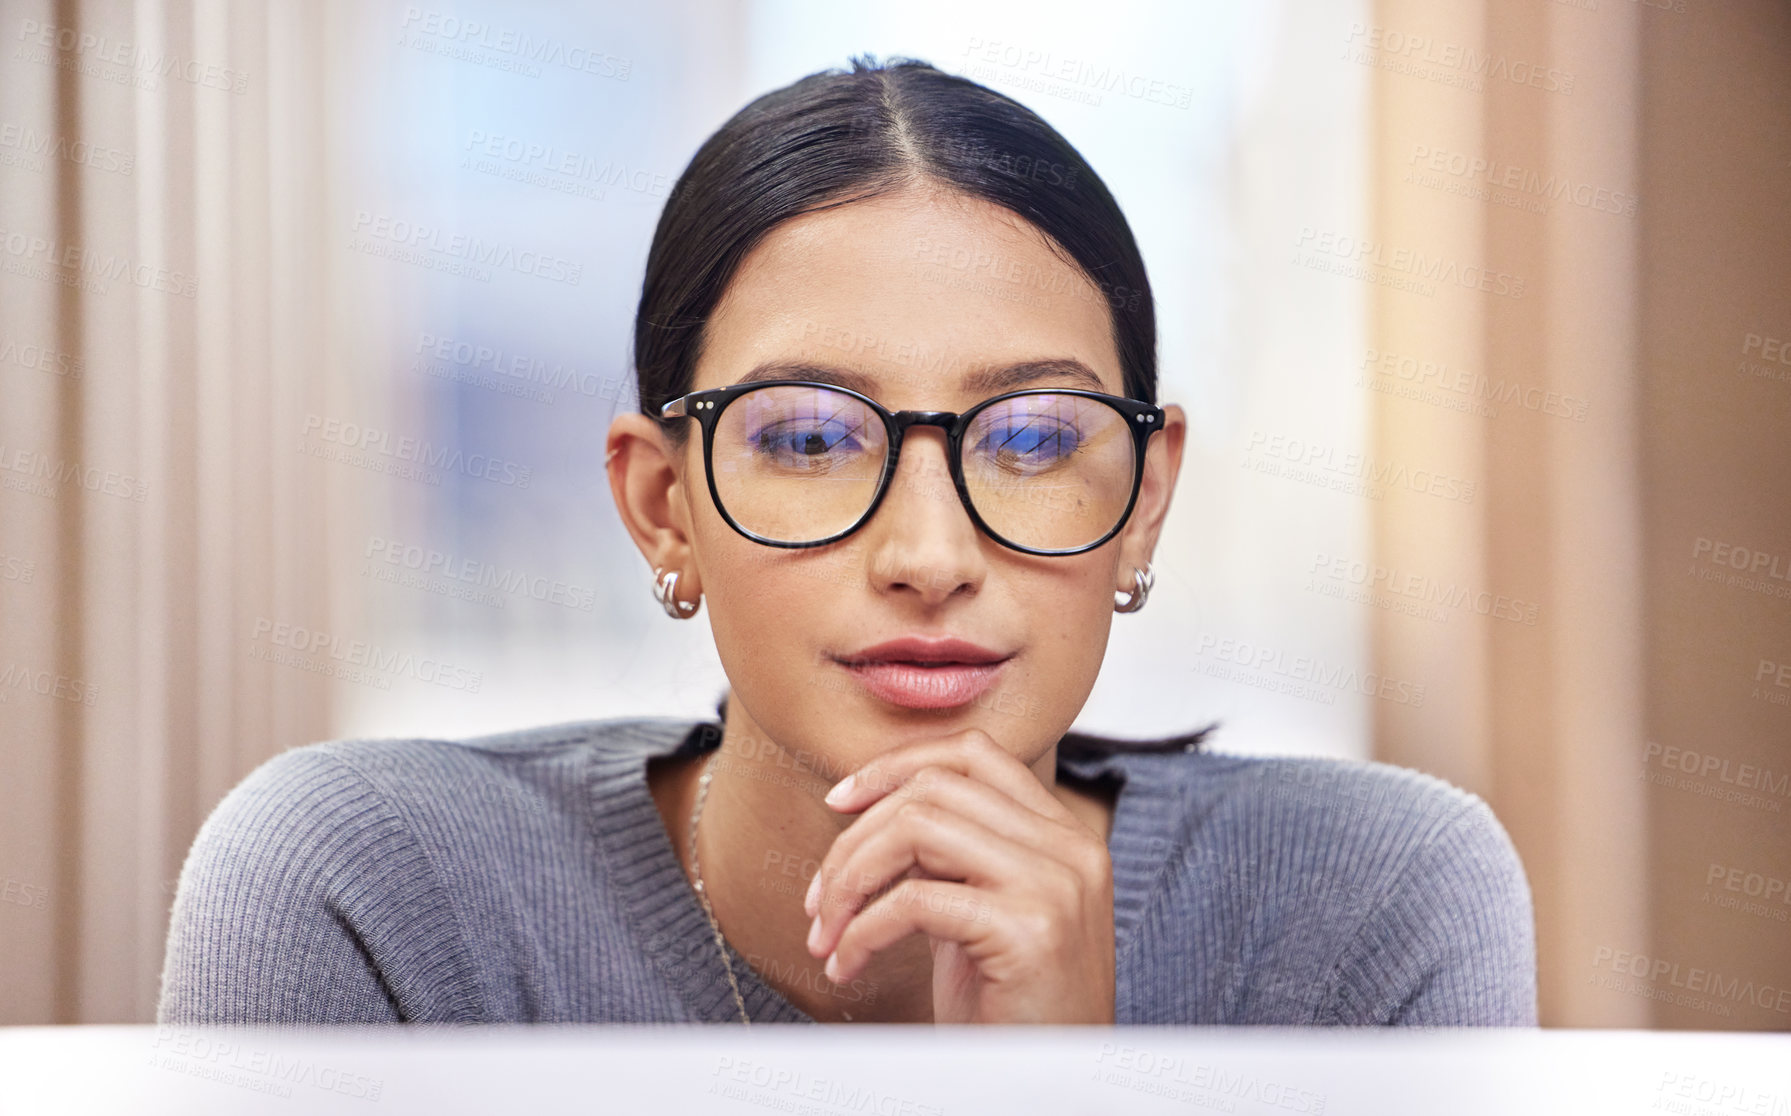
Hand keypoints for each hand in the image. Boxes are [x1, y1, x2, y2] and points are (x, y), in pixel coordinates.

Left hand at [801, 728, 1114, 1023]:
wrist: (1055, 1086)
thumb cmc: (1009, 1009)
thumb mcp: (980, 914)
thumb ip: (948, 858)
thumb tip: (870, 811)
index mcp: (1063, 834)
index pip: (974, 754)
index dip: (895, 766)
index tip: (840, 803)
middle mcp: (1069, 847)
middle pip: (933, 788)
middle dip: (855, 837)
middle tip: (819, 899)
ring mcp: (1054, 885)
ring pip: (917, 828)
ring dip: (849, 879)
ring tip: (827, 932)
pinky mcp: (1029, 930)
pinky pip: (913, 901)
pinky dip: (862, 931)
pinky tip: (847, 967)